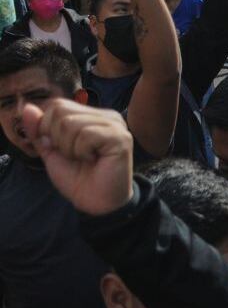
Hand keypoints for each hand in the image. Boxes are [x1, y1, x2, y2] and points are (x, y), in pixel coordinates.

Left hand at [21, 100, 132, 216]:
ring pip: (71, 123)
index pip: (56, 105)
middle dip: (57, 138)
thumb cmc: (78, 178)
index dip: (47, 128)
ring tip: (84, 159)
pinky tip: (94, 160)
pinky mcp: (120, 138)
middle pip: (60, 111)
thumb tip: (27, 108)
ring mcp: (115, 125)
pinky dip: (81, 152)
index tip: (61, 149)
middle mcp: (107, 116)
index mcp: (92, 116)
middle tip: (73, 155)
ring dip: (69, 148)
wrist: (96, 202)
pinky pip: (86, 135)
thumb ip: (39, 130)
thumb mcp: (51, 151)